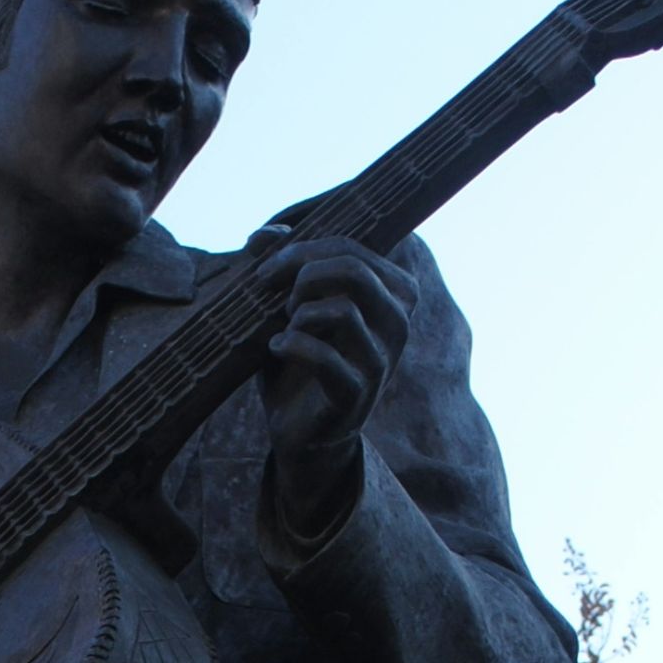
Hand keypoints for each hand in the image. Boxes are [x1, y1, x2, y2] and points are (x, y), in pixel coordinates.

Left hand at [249, 225, 418, 535]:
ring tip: (285, 326)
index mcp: (391, 294)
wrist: (298, 430)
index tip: (267, 271)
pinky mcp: (358, 395)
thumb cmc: (297, 359)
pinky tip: (276, 349)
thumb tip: (264, 232)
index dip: (302, 250)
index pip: (353, 248)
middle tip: (277, 297)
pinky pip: (325, 357)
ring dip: (299, 313)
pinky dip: (290, 346)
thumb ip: (278, 266)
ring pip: (344, 310)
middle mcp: (397, 324)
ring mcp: (382, 361)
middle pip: (354, 270)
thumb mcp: (285, 307)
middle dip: (302, 275)